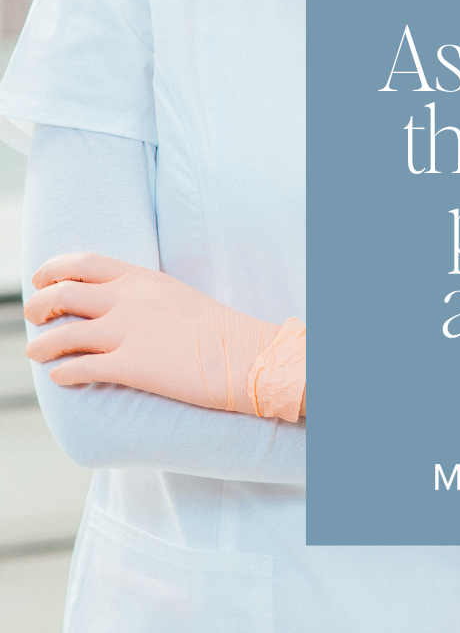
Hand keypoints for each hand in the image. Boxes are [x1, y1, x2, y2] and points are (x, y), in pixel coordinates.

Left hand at [24, 252, 280, 415]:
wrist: (244, 354)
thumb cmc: (214, 329)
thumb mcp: (173, 295)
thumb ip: (139, 294)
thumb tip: (110, 305)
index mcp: (141, 279)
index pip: (82, 263)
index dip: (52, 270)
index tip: (41, 279)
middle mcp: (128, 300)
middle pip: (63, 293)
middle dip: (39, 304)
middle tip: (34, 315)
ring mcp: (128, 332)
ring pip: (62, 335)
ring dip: (41, 345)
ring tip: (36, 352)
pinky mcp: (130, 366)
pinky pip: (79, 369)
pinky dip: (62, 373)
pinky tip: (61, 377)